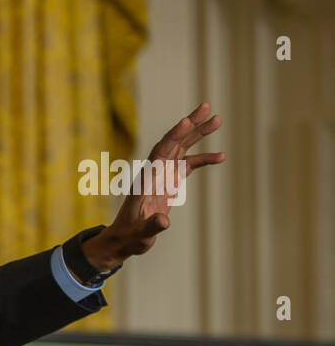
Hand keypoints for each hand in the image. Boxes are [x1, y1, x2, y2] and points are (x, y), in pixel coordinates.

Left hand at [85, 102, 225, 269]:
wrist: (125, 239)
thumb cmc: (130, 236)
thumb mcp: (141, 234)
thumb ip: (152, 226)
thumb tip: (164, 221)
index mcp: (146, 180)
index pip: (160, 151)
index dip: (173, 136)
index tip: (186, 121)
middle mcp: (154, 173)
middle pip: (173, 142)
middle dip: (189, 124)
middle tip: (206, 106)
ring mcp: (162, 176)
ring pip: (181, 149)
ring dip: (198, 134)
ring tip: (217, 119)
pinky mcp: (168, 183)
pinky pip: (187, 165)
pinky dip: (203, 159)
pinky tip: (220, 156)